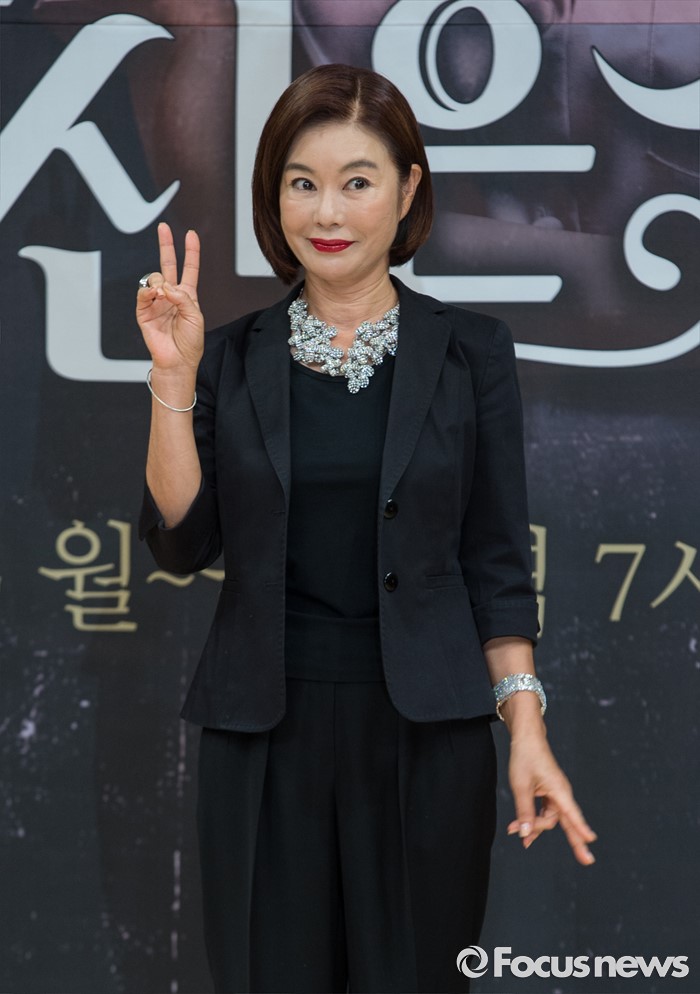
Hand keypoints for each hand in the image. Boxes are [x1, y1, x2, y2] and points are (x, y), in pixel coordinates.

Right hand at [136, 222, 203, 371]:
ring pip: (155, 278)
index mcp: (187, 296)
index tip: (191, 234)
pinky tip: (155, 295)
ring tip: (164, 295)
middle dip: (166, 245)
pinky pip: (143, 293)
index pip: (189, 268)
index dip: (191, 251)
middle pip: (168, 264)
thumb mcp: (195, 316)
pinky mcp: (144, 310)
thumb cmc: (190, 342)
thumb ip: (182, 297)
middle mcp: (171, 295)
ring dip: (160, 282)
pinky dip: (149, 291)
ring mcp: (156, 301)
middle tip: (163, 228)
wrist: (177, 360)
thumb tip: (165, 286)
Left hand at [506, 730, 597, 865]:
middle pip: (565, 821)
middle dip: (574, 841)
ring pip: (549, 818)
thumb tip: (525, 834)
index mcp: (559, 790)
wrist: (527, 739)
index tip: (591, 840)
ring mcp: (556, 794)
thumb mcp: (521, 786)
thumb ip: (524, 812)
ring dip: (535, 827)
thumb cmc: (525, 758)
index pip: (572, 813)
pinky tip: (526, 833)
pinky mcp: (549, 793)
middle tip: (587, 861)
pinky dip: (534, 821)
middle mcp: (561, 794)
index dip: (581, 828)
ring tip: (518, 837)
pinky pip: (544, 813)